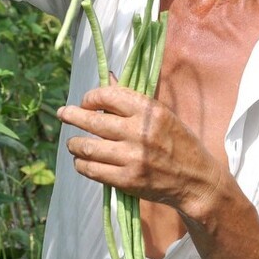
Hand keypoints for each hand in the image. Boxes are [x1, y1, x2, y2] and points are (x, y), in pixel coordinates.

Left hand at [58, 86, 224, 218]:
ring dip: (74, 143)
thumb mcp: (161, 114)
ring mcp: (131, 157)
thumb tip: (107, 77)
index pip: (108, 96)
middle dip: (72, 116)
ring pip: (87, 147)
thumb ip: (131, 99)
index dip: (91, 98)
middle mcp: (139, 132)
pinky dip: (81, 164)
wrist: (196, 180)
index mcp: (149, 110)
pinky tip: (81, 161)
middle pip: (92, 121)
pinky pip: (92, 169)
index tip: (86, 102)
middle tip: (63, 114)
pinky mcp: (126, 180)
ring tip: (72, 143)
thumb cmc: (179, 143)